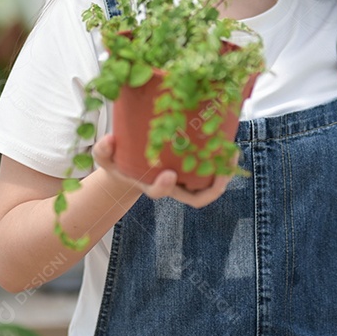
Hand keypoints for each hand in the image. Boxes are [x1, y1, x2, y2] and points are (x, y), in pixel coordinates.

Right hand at [92, 133, 233, 207]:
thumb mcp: (106, 157)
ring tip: (233, 153)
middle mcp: (172, 186)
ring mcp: (185, 180)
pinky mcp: (193, 168)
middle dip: (212, 186)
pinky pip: (213, 172)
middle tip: (222, 170)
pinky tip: (230, 143)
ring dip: (224, 174)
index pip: (159, 191)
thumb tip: (109, 139)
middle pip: (196, 196)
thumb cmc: (119, 161)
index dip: (164, 186)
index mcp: (151, 185)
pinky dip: (223, 163)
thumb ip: (103, 151)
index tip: (168, 175)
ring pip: (210, 186)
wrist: (129, 162)